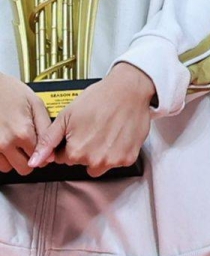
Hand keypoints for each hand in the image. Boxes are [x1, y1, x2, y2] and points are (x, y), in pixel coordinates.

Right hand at [0, 73, 52, 174]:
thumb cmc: (10, 91)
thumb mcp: (36, 105)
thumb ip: (46, 130)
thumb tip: (52, 151)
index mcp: (22, 132)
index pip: (40, 158)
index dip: (45, 154)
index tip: (44, 148)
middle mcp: (5, 142)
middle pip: (24, 168)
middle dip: (30, 159)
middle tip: (29, 147)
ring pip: (7, 167)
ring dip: (13, 159)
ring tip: (15, 143)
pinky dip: (1, 157)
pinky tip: (5, 144)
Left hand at [28, 62, 154, 176]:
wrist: (128, 90)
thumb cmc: (99, 99)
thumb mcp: (66, 117)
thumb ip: (48, 142)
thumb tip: (34, 161)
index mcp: (76, 152)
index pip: (64, 158)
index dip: (69, 144)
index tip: (78, 132)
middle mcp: (95, 160)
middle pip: (82, 162)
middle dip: (84, 149)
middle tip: (93, 129)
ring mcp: (114, 160)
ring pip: (99, 165)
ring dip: (100, 153)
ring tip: (106, 133)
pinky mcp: (129, 157)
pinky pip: (117, 162)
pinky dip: (117, 151)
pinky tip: (117, 135)